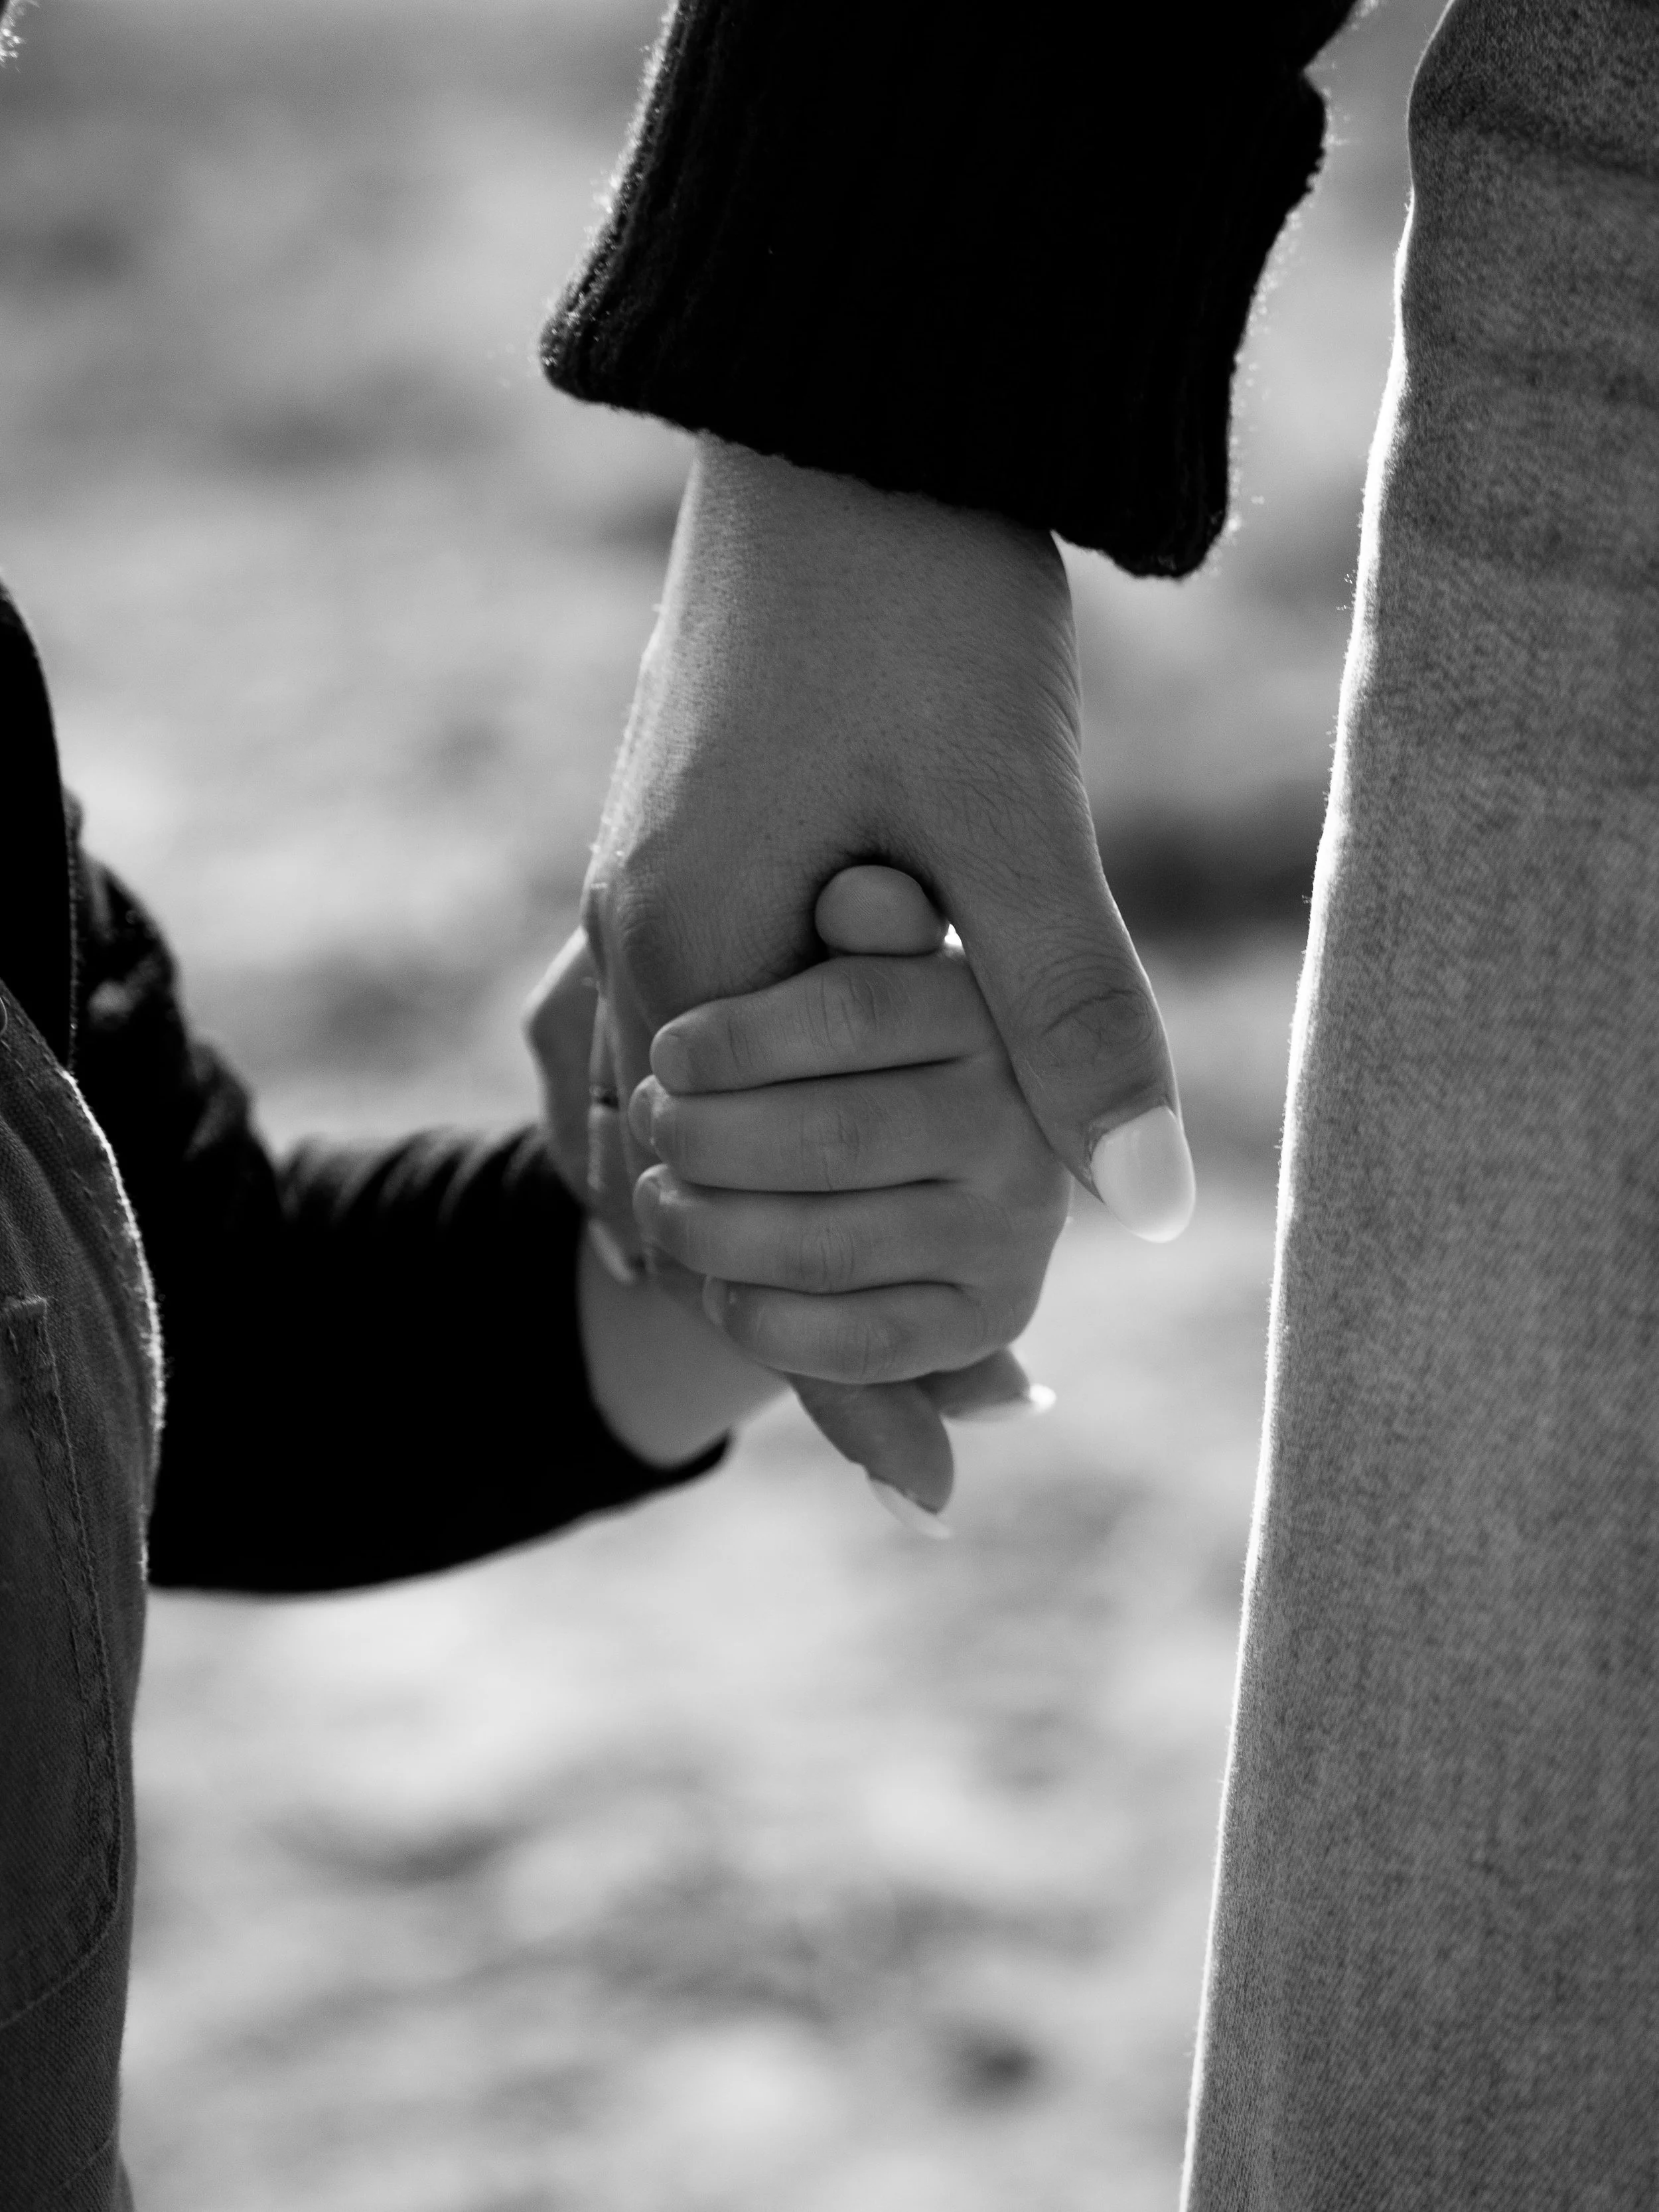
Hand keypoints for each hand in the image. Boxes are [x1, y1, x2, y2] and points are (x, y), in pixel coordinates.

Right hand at [578, 435, 1193, 1476]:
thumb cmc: (920, 604)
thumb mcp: (1009, 813)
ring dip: (760, 1216)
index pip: (729, 1223)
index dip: (831, 1362)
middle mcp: (638, 932)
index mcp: (692, 953)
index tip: (926, 1475)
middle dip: (795, 1311)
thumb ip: (1066, 1008)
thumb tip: (1138, 1213)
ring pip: (672, 1111)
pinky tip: (797, 1141)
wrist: (838, 411)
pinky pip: (679, 1025)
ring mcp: (641, 875)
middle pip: (688, 1189)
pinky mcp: (679, 829)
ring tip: (850, 1316)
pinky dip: (738, 1117)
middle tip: (930, 1431)